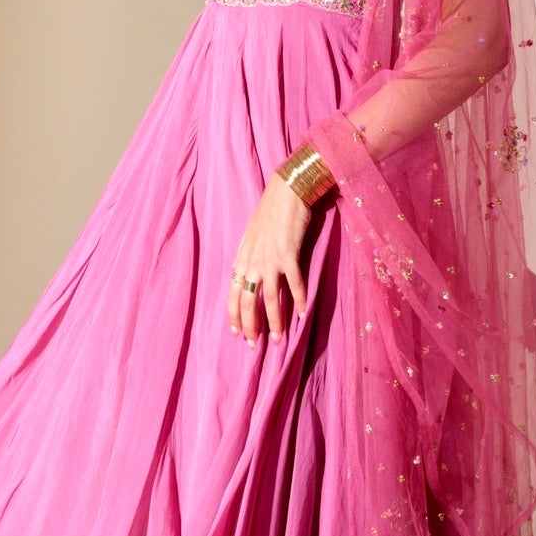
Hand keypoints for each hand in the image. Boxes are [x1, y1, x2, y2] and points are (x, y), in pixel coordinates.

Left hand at [229, 175, 312, 344]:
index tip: (236, 333)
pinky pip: (294, 284)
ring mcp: (271, 259)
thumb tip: (245, 268)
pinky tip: (302, 313)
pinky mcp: (289, 255)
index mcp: (243, 257)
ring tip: (277, 339)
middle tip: (254, 345)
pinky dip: (299, 300)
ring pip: (270, 299)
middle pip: (247, 301)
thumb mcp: (251, 233)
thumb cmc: (270, 210)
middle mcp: (253, 261)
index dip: (234, 315)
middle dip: (250, 326)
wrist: (286, 191)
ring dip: (274, 322)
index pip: (232, 293)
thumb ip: (248, 253)